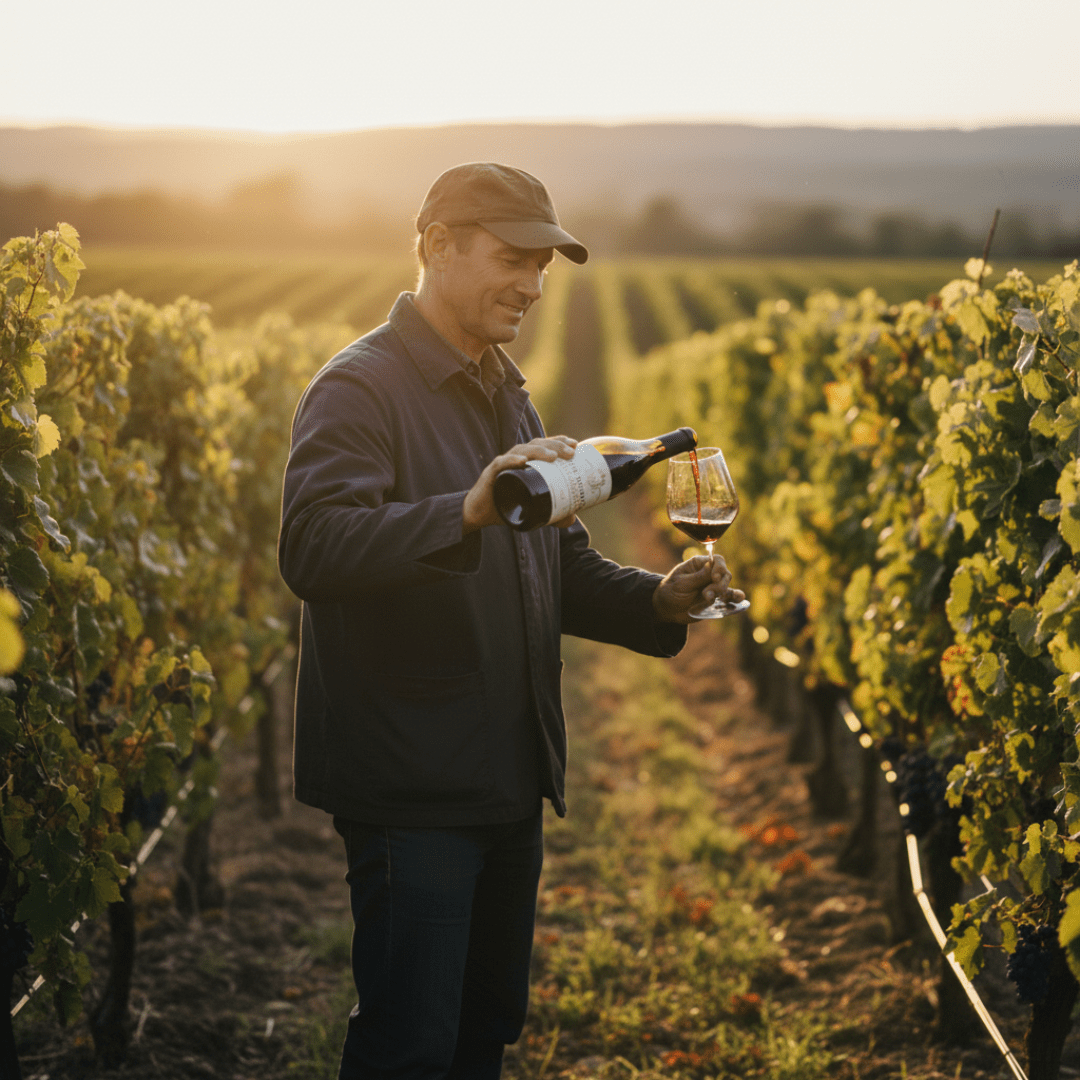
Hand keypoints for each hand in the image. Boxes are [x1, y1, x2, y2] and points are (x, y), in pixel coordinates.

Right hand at [462, 436, 577, 532]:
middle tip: (570, 452)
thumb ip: (552, 514)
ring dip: (538, 451)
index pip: (543, 446)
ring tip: (553, 456)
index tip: (575, 445)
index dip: (558, 442)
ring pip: (521, 451)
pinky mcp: (490, 474)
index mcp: (526, 462)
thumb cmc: (505, 506)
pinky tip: (523, 461)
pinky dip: (511, 460)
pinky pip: (501, 464)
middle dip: (555, 445)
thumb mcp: (532, 510)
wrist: (479, 514)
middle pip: (536, 445)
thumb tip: (571, 520)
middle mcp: (515, 459)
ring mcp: (503, 465)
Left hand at [651, 552, 743, 623]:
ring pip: (728, 585)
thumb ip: (697, 577)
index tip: (715, 578)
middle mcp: (708, 573)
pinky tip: (739, 600)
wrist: (667, 609)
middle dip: (720, 584)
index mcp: (699, 564)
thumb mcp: (681, 584)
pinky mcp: (716, 599)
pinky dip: (736, 598)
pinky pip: (729, 597)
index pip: (716, 560)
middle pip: (725, 573)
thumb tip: (711, 564)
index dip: (719, 568)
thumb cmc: (670, 592)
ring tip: (709, 599)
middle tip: (706, 594)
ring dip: (723, 592)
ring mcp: (713, 586)